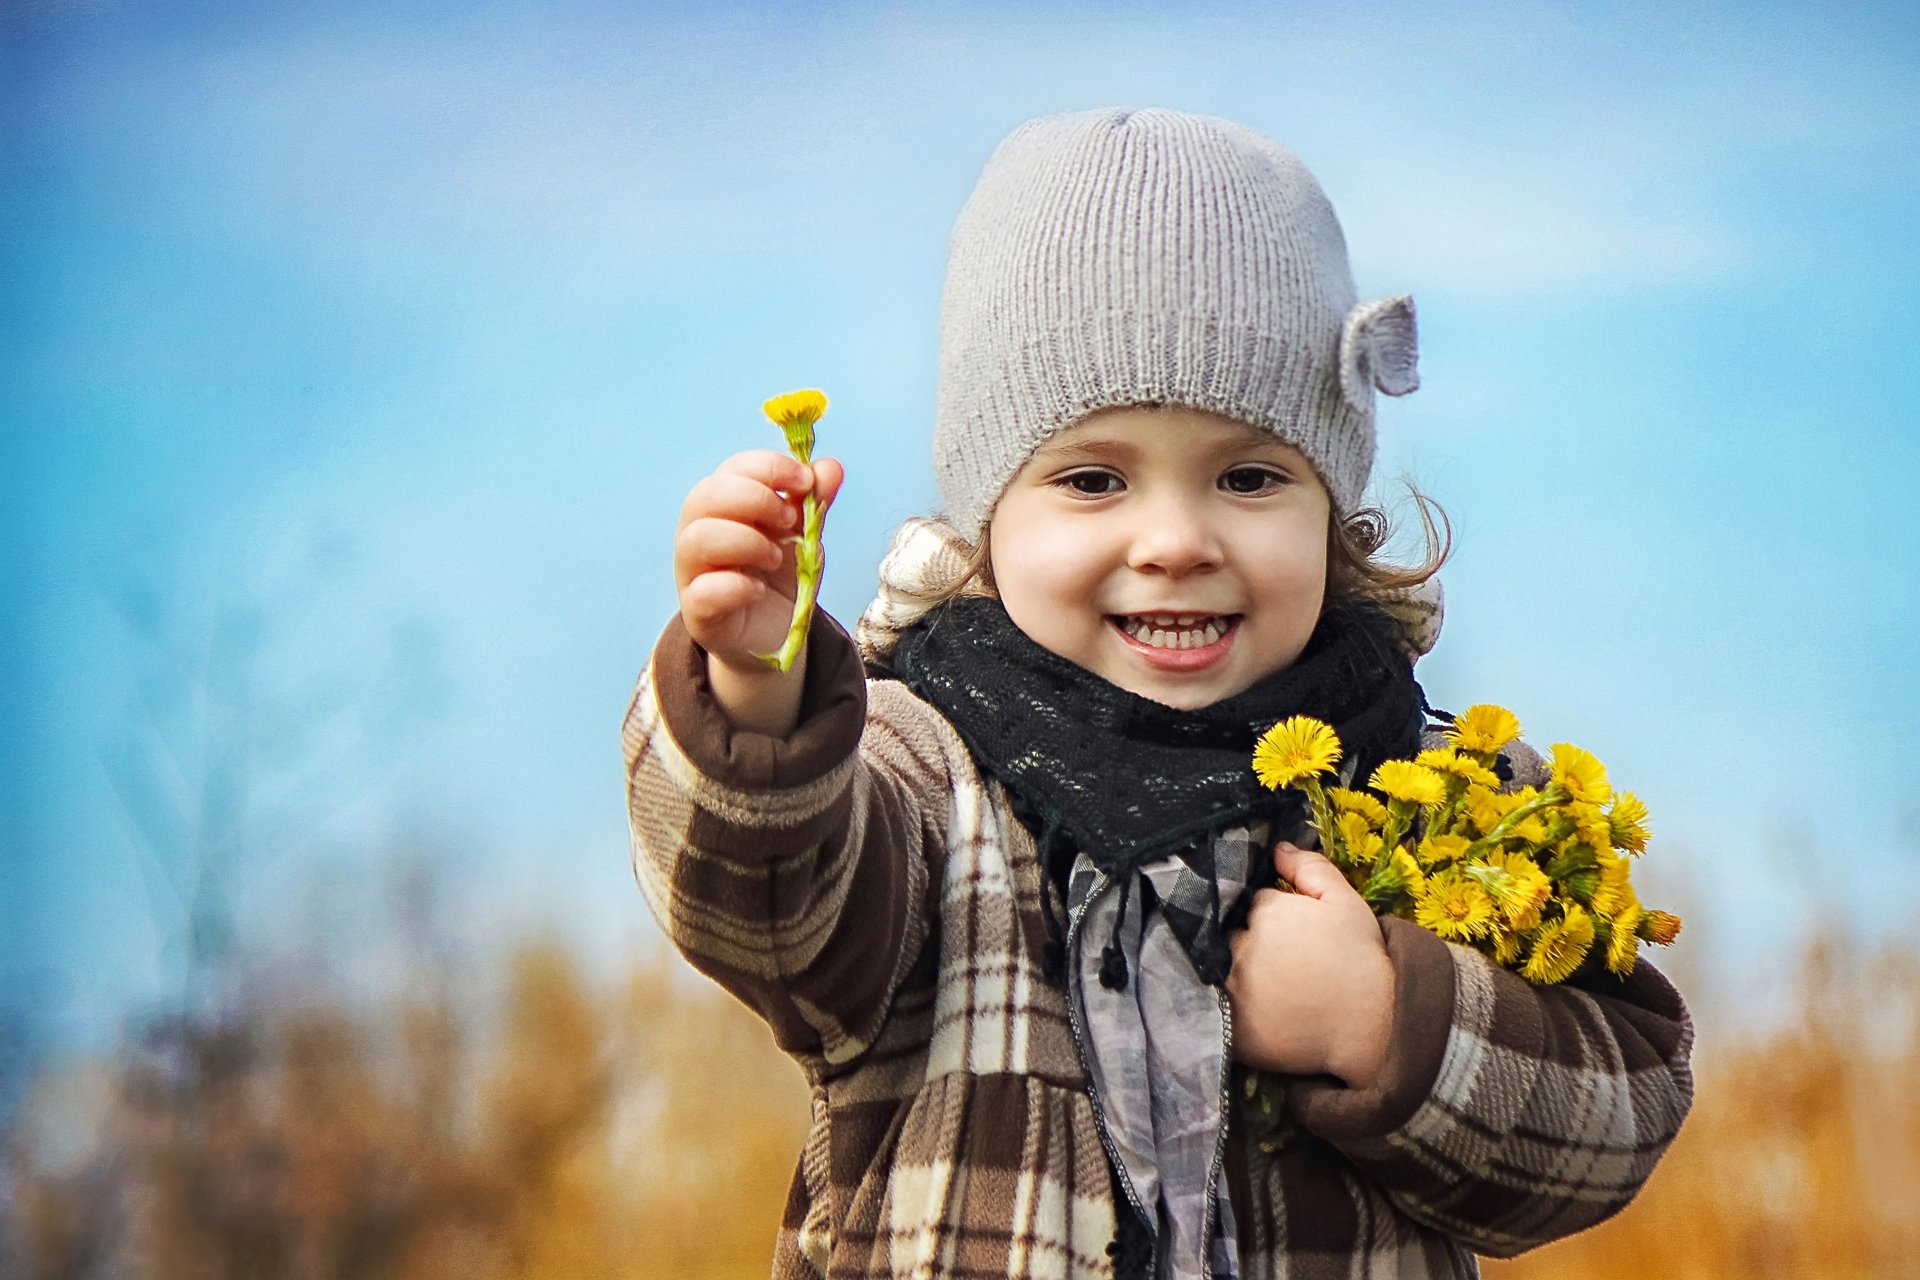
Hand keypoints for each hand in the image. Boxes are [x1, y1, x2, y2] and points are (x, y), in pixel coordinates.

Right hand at [674, 449, 844, 668]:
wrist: (775, 632)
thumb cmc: (779, 575)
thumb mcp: (803, 534)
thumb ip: (813, 502)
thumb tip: (831, 467)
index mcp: (724, 504)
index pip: (733, 468)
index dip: (769, 468)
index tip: (805, 481)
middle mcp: (699, 531)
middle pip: (705, 495)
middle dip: (755, 500)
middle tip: (790, 522)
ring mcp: (692, 571)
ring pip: (699, 538)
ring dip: (746, 541)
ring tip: (775, 558)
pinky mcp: (697, 611)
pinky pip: (703, 591)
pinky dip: (736, 586)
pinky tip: (758, 589)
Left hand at [1226, 842, 1394, 1088]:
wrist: (1374, 1028)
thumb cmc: (1362, 960)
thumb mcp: (1345, 903)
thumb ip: (1310, 869)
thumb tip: (1277, 849)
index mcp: (1264, 913)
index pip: (1250, 904)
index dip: (1266, 914)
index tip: (1283, 928)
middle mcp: (1240, 948)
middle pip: (1228, 935)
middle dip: (1242, 940)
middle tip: (1271, 958)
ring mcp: (1232, 991)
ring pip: (1217, 971)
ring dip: (1228, 972)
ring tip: (1259, 985)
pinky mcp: (1232, 1030)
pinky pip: (1216, 1013)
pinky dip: (1225, 1009)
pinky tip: (1250, 1011)